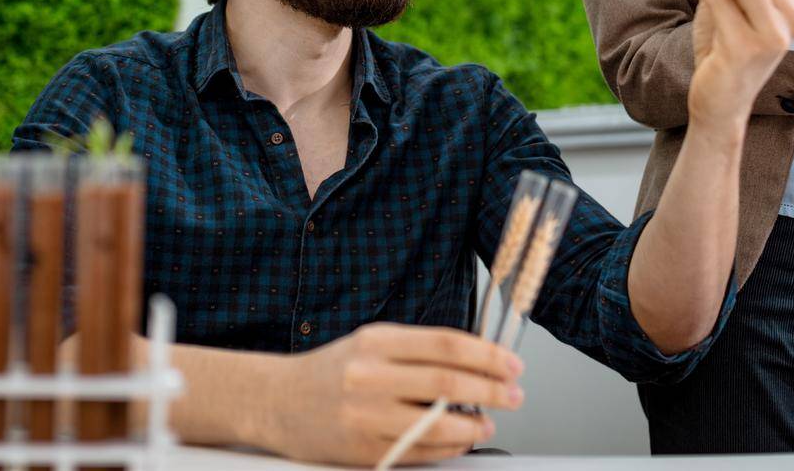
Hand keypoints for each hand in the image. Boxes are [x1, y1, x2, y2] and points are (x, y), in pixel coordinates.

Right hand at [260, 323, 521, 466]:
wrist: (278, 401)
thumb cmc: (333, 370)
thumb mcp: (371, 344)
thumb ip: (418, 352)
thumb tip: (478, 364)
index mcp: (377, 341)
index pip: (446, 345)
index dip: (487, 355)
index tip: (512, 364)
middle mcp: (370, 376)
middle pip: (448, 384)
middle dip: (492, 390)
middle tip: (515, 394)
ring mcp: (366, 416)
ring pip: (438, 425)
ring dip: (474, 425)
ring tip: (488, 421)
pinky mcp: (364, 450)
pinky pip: (420, 453)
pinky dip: (449, 448)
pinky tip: (461, 440)